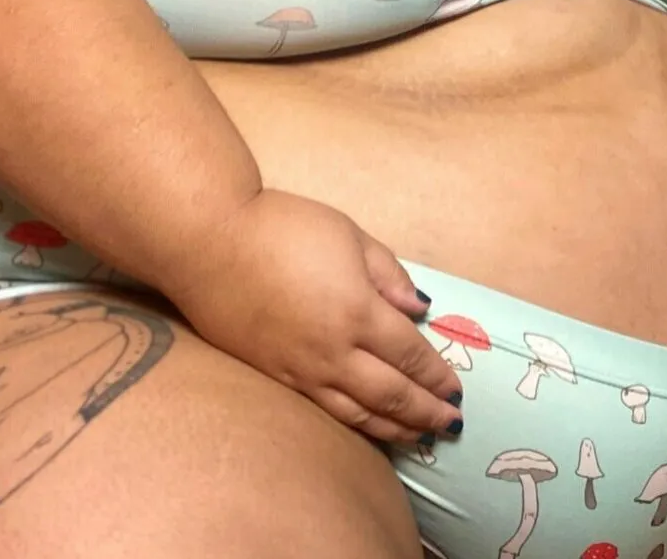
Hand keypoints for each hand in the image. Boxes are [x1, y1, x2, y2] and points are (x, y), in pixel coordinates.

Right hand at [161, 189, 462, 444]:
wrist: (209, 244)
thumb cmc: (284, 228)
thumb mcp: (350, 235)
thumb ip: (389, 274)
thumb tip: (418, 309)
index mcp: (358, 311)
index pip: (410, 355)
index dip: (436, 377)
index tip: (456, 390)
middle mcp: (334, 351)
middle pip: (391, 394)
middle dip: (426, 412)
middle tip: (451, 425)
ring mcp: (301, 370)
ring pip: (358, 413)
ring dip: (395, 428)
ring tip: (420, 437)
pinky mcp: (275, 377)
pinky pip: (324, 410)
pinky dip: (355, 424)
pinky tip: (369, 427)